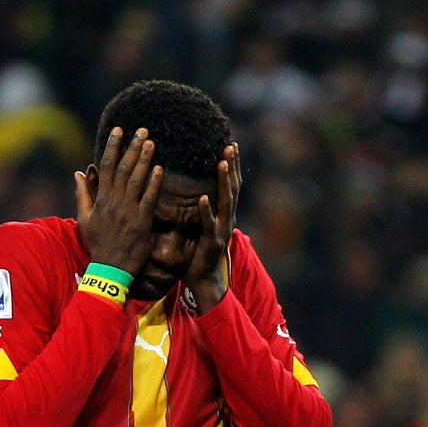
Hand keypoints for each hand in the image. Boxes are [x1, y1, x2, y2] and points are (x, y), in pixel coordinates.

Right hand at [73, 127, 160, 278]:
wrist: (109, 270)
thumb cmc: (99, 245)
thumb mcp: (85, 219)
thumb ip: (83, 194)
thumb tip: (78, 173)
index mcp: (101, 199)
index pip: (107, 166)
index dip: (113, 146)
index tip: (119, 130)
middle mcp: (114, 202)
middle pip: (124, 168)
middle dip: (132, 147)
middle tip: (142, 129)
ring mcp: (128, 212)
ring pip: (136, 180)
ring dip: (144, 160)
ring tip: (151, 142)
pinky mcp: (142, 223)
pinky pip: (149, 199)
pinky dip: (153, 183)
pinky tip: (159, 169)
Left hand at [184, 144, 240, 310]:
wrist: (204, 281)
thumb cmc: (199, 253)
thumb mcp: (201, 226)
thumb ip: (202, 208)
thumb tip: (194, 188)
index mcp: (225, 214)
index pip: (231, 185)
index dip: (233, 166)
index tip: (231, 145)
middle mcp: (227, 219)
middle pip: (232, 188)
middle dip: (232, 167)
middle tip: (230, 146)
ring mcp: (222, 231)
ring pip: (225, 202)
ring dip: (224, 182)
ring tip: (221, 163)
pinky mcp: (212, 243)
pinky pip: (209, 224)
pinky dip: (207, 211)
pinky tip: (203, 198)